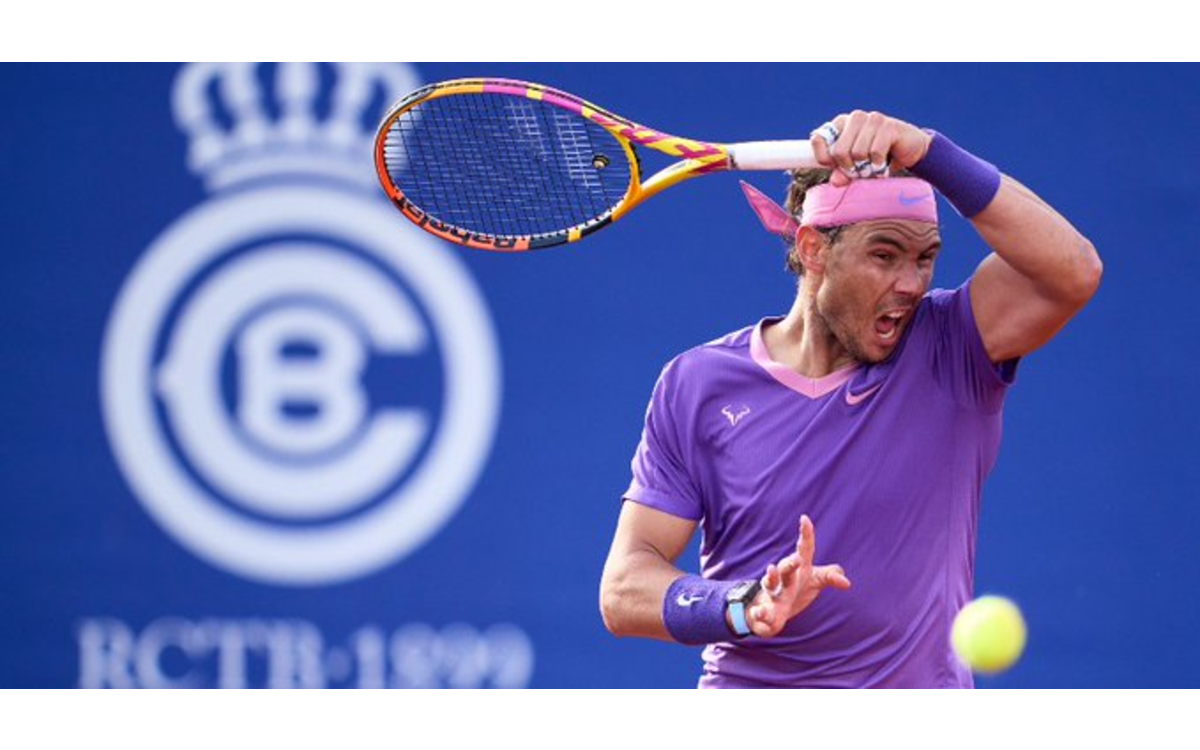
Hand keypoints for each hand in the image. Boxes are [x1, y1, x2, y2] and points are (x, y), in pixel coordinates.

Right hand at [747, 516, 851, 639]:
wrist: (770, 610)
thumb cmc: (795, 589)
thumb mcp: (814, 581)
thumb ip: (829, 577)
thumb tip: (847, 583)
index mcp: (799, 568)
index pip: (804, 549)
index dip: (805, 535)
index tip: (805, 518)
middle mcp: (783, 578)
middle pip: (786, 568)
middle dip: (790, 563)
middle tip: (797, 559)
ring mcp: (772, 593)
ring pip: (770, 583)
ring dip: (770, 577)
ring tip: (772, 570)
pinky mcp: (764, 611)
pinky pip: (760, 610)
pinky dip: (759, 611)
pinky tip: (760, 612)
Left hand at [811, 111, 932, 186]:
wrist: (909, 150)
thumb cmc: (877, 157)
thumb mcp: (856, 167)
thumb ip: (842, 173)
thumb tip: (835, 181)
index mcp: (842, 123)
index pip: (818, 138)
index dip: (823, 158)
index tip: (833, 166)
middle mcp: (855, 117)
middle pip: (839, 151)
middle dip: (848, 167)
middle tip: (859, 171)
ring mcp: (873, 119)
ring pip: (857, 152)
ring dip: (866, 167)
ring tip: (873, 167)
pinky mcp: (888, 126)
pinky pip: (875, 152)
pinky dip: (878, 164)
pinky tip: (883, 164)